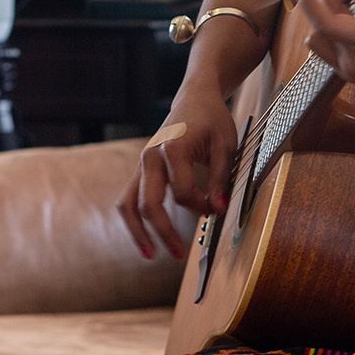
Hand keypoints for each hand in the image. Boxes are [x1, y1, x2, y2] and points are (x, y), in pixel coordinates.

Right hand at [115, 85, 236, 260]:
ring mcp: (141, 164)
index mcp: (173, 147)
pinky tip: (146, 240)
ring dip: (139, 232)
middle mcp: (151, 156)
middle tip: (180, 255)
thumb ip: (220, 178)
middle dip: (163, 232)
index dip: (201, 206)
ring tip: (152, 255)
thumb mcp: (226, 145)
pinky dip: (134, 221)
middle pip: (149, 203)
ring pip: (129, 204)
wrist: (195, 98)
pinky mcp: (140, 170)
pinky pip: (128, 199)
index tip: (218, 209)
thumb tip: (218, 210)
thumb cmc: (212, 120)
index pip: (182, 192)